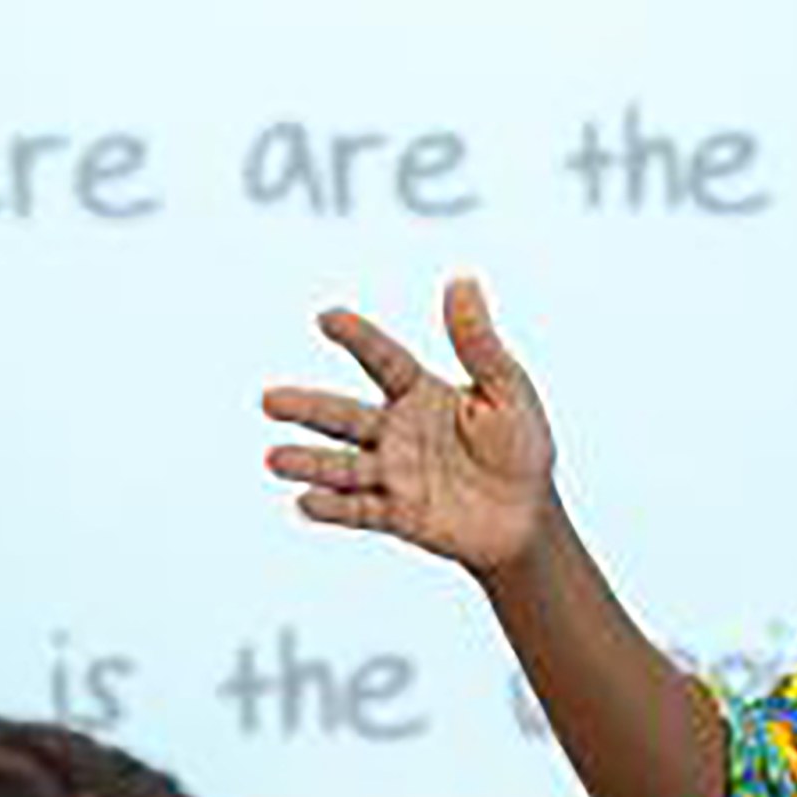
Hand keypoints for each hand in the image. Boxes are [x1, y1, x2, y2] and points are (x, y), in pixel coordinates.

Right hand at [263, 277, 554, 577]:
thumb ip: (478, 342)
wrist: (527, 516)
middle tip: (269, 399)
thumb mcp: (507, 388)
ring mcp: (393, 473)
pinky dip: (334, 507)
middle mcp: (396, 431)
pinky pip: (361, 510)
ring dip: (309, 462)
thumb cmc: (520, 446)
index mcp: (420, 393)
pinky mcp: (398, 514)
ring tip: (274, 459)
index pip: (384, 360)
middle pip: (345, 416)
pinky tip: (305, 501)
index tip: (327, 317)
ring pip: (342, 466)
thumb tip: (462, 280)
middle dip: (308, 408)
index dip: (358, 339)